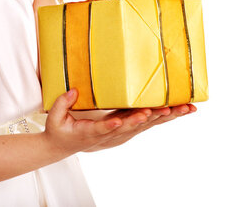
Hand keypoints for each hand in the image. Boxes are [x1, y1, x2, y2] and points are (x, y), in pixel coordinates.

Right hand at [43, 88, 196, 154]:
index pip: (105, 128)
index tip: (122, 120)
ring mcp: (120, 132)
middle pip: (134, 126)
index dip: (114, 125)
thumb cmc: (60, 130)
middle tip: (168, 109)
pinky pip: (147, 122)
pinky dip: (163, 116)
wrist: (65, 146)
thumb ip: (61, 104)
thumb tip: (73, 91)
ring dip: (166, 116)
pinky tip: (178, 110)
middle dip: (152, 116)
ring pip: (146, 124)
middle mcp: (111, 134)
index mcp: (92, 132)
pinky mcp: (125, 128)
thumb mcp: (54, 118)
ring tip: (184, 109)